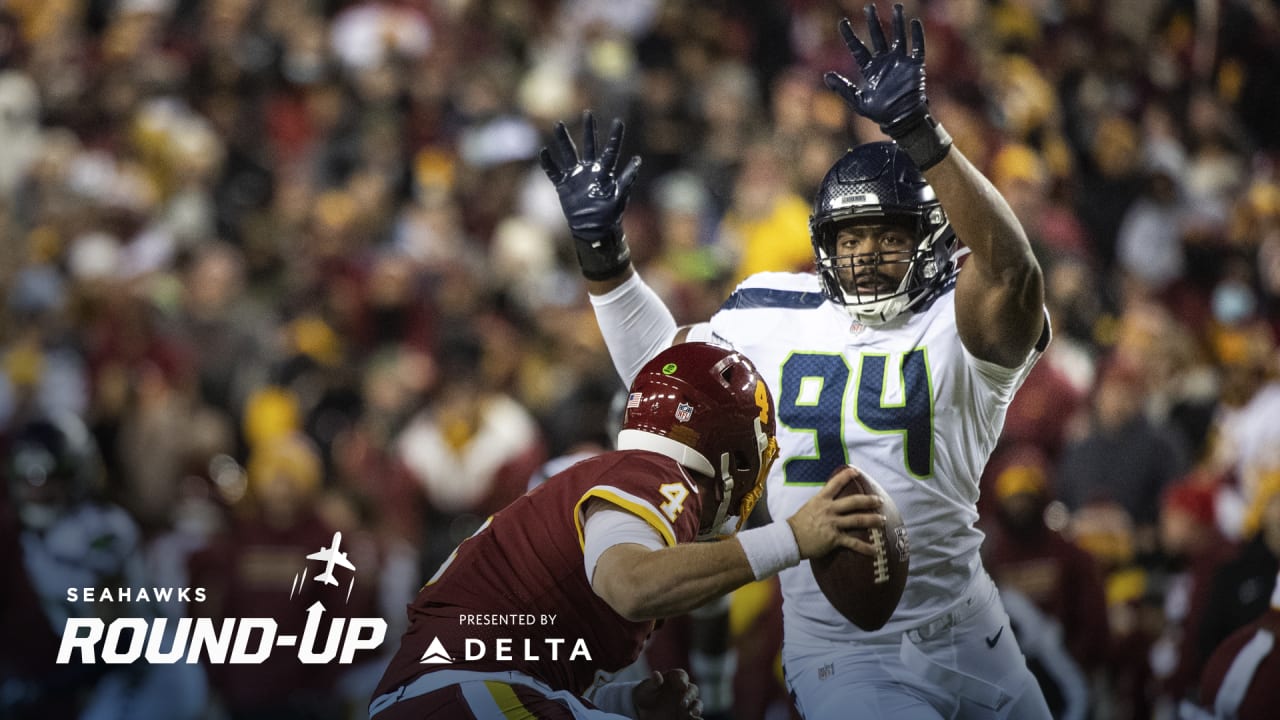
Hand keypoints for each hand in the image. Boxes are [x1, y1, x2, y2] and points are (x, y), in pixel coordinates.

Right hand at [539, 110, 641, 280]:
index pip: (610, 150)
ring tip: (558, 124)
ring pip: (569, 153)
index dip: (614, 137)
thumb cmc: (609, 214)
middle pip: (588, 146)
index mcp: (605, 172)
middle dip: (588, 130)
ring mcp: (576, 176)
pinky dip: (548, 163)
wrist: (593, 230)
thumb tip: (638, 159)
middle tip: (588, 113)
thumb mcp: (620, 195)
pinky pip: (554, 172)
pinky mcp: (563, 185)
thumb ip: (627, 178)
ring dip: (563, 140)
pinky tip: (544, 151)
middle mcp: (590, 170)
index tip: (619, 121)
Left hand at [633, 669, 702, 719]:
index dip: (683, 679)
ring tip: (692, 714)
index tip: (682, 685)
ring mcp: (686, 704)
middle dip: (689, 696)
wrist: (643, 710)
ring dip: (696, 708)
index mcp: (673, 679)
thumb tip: (656, 674)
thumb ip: (652, 683)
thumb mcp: (645, 689)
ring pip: (697, 704)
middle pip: (692, 689)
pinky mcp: (686, 716)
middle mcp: (683, 690)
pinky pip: (695, 718)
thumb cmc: (645, 695)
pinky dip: (697, 719)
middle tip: (683, 703)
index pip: (681, 675)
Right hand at [786, 466, 885, 558]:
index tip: (856, 471)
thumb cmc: (799, 523)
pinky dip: (865, 547)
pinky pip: (854, 543)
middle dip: (869, 500)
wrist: (790, 539)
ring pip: (858, 520)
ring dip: (873, 520)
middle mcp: (829, 509)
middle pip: (854, 502)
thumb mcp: (810, 507)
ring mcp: (832, 524)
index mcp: (822, 499)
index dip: (846, 475)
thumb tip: (833, 500)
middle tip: (879, 500)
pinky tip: (875, 550)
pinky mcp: (834, 538)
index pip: (835, 483)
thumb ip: (823, 503)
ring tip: (883, 520)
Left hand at [823, 3, 951, 168]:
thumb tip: (826, 75)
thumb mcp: (858, 101)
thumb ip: (843, 88)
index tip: (842, 22)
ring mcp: (900, 62)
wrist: (901, 120)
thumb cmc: (880, 113)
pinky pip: (917, 48)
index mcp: (870, 69)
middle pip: (878, 36)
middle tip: (869, 7)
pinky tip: (914, 22)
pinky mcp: (915, 67)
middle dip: (873, 22)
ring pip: (898, 37)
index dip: (849, 35)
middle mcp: (884, 62)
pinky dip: (917, 36)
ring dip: (897, 22)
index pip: (858, 47)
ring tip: (896, 6)